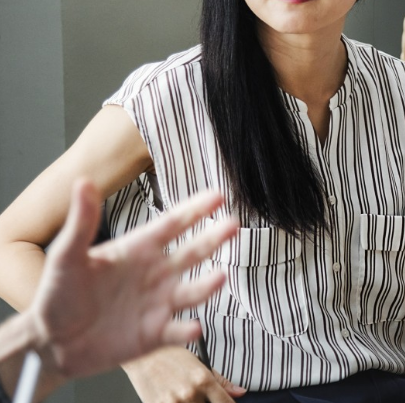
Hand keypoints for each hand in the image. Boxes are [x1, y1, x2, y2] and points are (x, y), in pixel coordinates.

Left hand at [24, 178, 238, 380]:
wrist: (52, 344)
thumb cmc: (58, 295)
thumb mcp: (65, 256)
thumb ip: (81, 222)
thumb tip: (83, 181)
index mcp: (139, 249)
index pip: (173, 223)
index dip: (195, 209)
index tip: (217, 194)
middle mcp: (156, 273)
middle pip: (193, 252)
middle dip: (214, 239)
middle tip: (232, 225)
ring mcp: (159, 304)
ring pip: (192, 292)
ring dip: (207, 285)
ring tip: (219, 277)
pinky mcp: (155, 334)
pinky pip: (177, 331)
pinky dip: (186, 330)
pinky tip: (192, 328)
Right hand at [124, 346, 244, 402]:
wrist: (141, 358)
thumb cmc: (170, 356)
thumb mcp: (199, 362)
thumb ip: (220, 381)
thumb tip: (240, 392)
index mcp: (203, 378)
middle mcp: (189, 392)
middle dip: (206, 402)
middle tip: (202, 396)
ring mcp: (173, 402)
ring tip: (187, 396)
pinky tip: (176, 398)